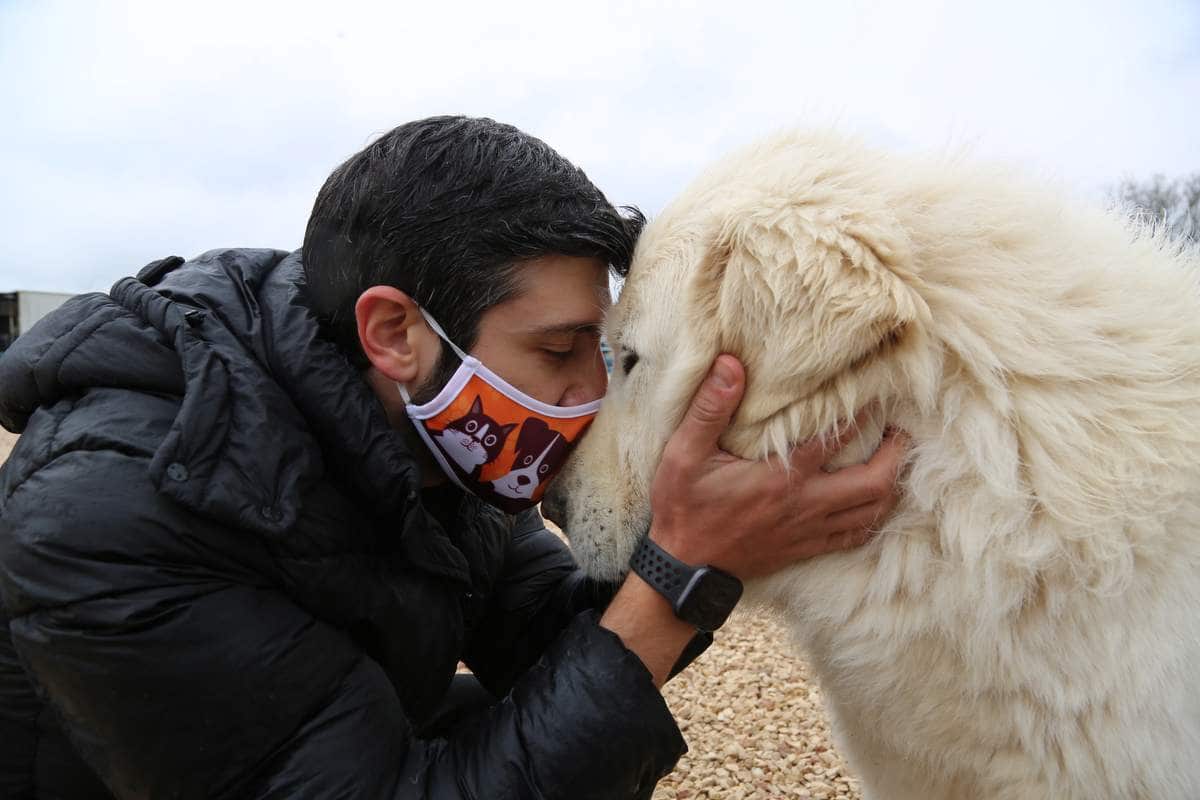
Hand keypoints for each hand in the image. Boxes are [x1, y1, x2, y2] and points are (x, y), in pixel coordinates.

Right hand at [649, 354, 906, 579]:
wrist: (682, 565)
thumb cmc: (683, 506)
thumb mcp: (685, 453)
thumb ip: (710, 408)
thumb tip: (730, 364)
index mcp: (780, 478)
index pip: (836, 439)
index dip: (863, 413)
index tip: (877, 392)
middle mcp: (804, 505)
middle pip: (874, 482)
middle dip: (896, 455)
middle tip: (900, 431)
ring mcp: (808, 531)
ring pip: (872, 512)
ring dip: (891, 485)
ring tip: (895, 461)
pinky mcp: (805, 549)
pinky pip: (855, 536)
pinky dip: (874, 517)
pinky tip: (876, 503)